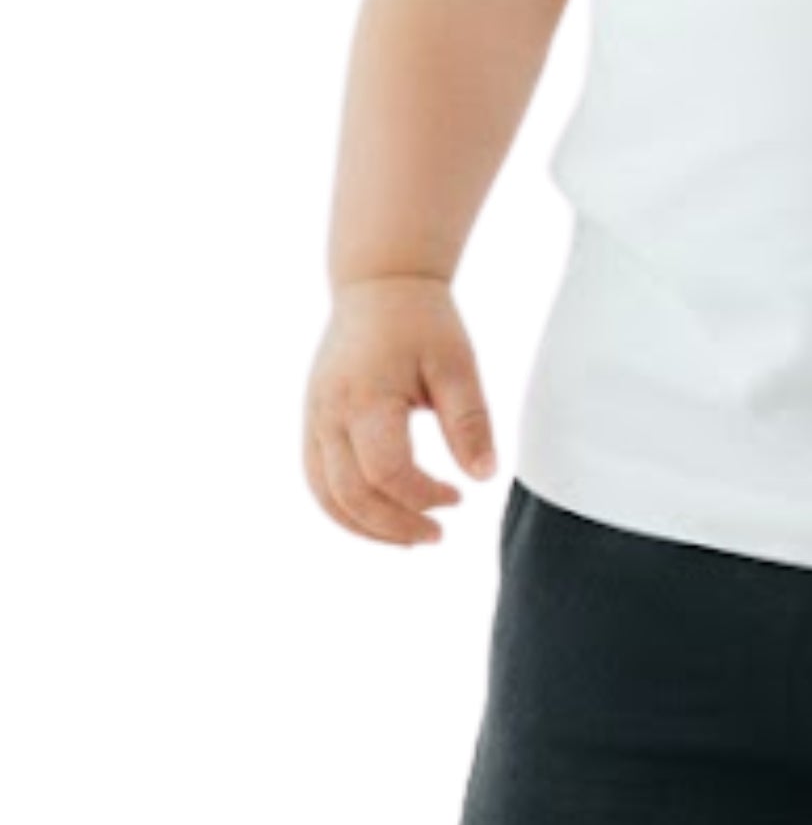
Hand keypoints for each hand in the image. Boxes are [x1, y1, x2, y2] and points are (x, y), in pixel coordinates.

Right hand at [304, 277, 495, 544]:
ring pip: (326, 496)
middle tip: (439, 533)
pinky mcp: (313, 423)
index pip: (387, 473)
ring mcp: (315, 419)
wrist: (377, 286)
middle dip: (397, 526)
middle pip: (352, 495)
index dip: (423, 498)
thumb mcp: (457, 366)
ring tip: (411, 538)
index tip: (458, 497)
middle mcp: (330, 412)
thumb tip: (484, 477)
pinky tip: (383, 522)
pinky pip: (318, 481)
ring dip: (368, 528)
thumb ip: (469, 422)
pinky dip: (347, 511)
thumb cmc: (422, 323)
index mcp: (366, 397)